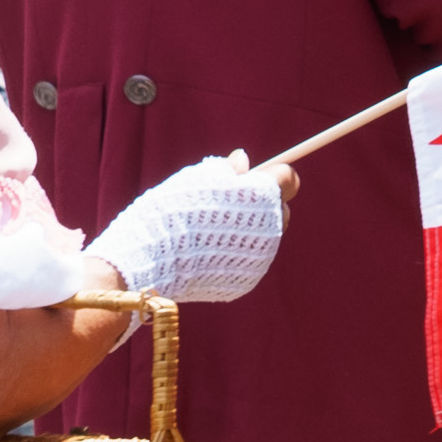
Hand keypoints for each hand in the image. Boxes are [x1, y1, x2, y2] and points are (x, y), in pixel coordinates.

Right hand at [90, 152, 291, 304]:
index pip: (288, 178)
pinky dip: (234, 253)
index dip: (273, 175)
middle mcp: (270, 227)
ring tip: (210, 231)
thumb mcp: (199, 178)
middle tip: (230, 204)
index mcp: (262, 195)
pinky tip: (207, 252)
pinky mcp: (248, 279)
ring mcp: (261, 257)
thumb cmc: (173, 209)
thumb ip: (228, 169)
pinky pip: (249, 259)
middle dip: (264, 205)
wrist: (153, 258)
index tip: (256, 177)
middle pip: (281, 209)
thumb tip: (243, 162)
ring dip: (247, 230)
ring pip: (266, 237)